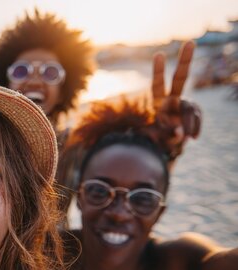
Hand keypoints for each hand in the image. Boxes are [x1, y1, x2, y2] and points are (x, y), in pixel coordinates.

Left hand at [145, 41, 201, 160]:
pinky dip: (195, 128)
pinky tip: (193, 137)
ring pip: (190, 107)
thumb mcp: (154, 136)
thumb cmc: (156, 138)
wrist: (166, 144)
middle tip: (190, 42)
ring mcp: (185, 104)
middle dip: (185, 60)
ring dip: (189, 121)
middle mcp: (172, 98)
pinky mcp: (194, 112)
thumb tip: (179, 132)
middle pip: (180, 77)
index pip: (158, 84)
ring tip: (186, 136)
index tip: (160, 54)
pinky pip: (197, 118)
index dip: (159, 71)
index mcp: (157, 100)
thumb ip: (165, 133)